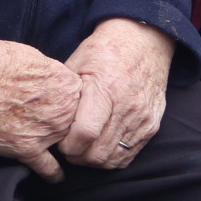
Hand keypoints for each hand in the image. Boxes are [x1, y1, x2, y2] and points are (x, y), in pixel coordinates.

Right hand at [0, 39, 82, 181]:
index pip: (82, 100)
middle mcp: (63, 111)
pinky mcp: (27, 149)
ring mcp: (47, 132)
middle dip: (68, 124)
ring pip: (64, 144)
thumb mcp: (39, 59)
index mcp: (69, 86)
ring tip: (63, 151)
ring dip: (61, 147)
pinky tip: (56, 177)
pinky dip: (52, 173)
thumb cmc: (3, 64)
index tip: (68, 107)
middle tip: (57, 123)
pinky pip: (47, 167)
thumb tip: (53, 81)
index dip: (73, 104)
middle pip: (75, 123)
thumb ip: (53, 75)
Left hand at [59, 18, 176, 169]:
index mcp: (106, 88)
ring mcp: (142, 117)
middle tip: (69, 148)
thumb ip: (65, 94)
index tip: (60, 141)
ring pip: (113, 159)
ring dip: (94, 160)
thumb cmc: (106, 49)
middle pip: (98, 153)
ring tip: (85, 147)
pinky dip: (112, 157)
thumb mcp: (78, 62)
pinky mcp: (152, 124)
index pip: (85, 134)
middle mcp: (128, 106)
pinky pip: (129, 155)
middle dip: (78, 157)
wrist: (145, 40)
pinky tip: (102, 145)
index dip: (67, 145)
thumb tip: (48, 120)